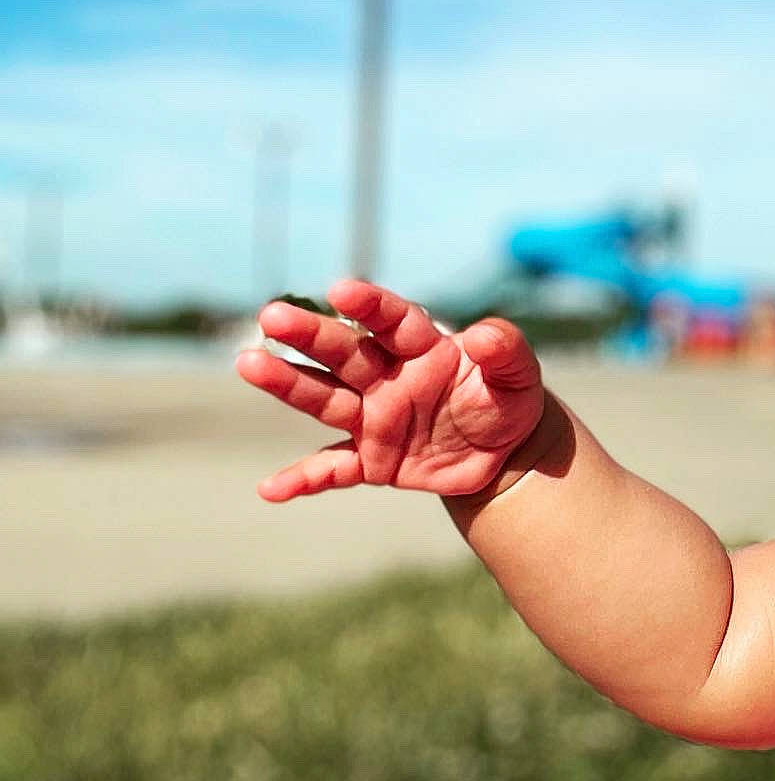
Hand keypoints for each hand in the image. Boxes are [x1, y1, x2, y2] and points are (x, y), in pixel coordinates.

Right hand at [235, 279, 545, 502]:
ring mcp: (374, 417)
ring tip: (248, 363)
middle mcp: (389, 377)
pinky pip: (332, 469)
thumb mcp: (519, 376)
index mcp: (423, 347)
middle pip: (344, 352)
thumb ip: (506, 351)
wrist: (505, 454)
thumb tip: (486, 335)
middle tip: (270, 317)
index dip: (370, 306)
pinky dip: (304, 479)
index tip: (341, 291)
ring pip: (325, 399)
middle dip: (309, 335)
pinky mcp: (371, 459)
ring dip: (288, 384)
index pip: (393, 320)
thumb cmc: (507, 402)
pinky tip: (271, 489)